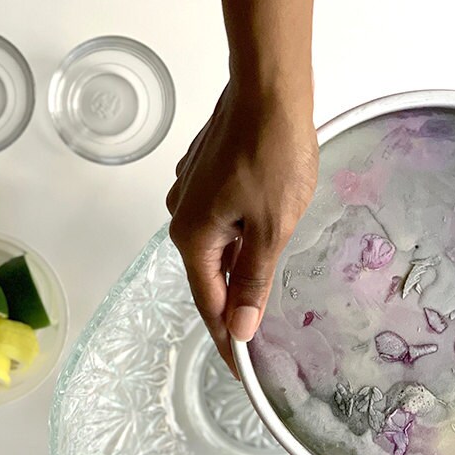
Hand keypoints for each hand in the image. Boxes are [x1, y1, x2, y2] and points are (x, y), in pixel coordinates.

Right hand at [166, 81, 317, 374]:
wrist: (269, 86)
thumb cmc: (272, 154)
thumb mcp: (272, 229)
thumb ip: (254, 281)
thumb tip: (239, 328)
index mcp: (193, 236)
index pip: (210, 303)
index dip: (226, 338)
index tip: (241, 368)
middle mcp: (181, 216)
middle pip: (209, 274)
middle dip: (234, 302)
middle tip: (261, 333)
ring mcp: (191, 191)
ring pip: (217, 244)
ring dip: (240, 264)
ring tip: (268, 281)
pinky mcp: (205, 173)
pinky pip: (220, 218)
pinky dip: (239, 234)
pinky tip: (263, 231)